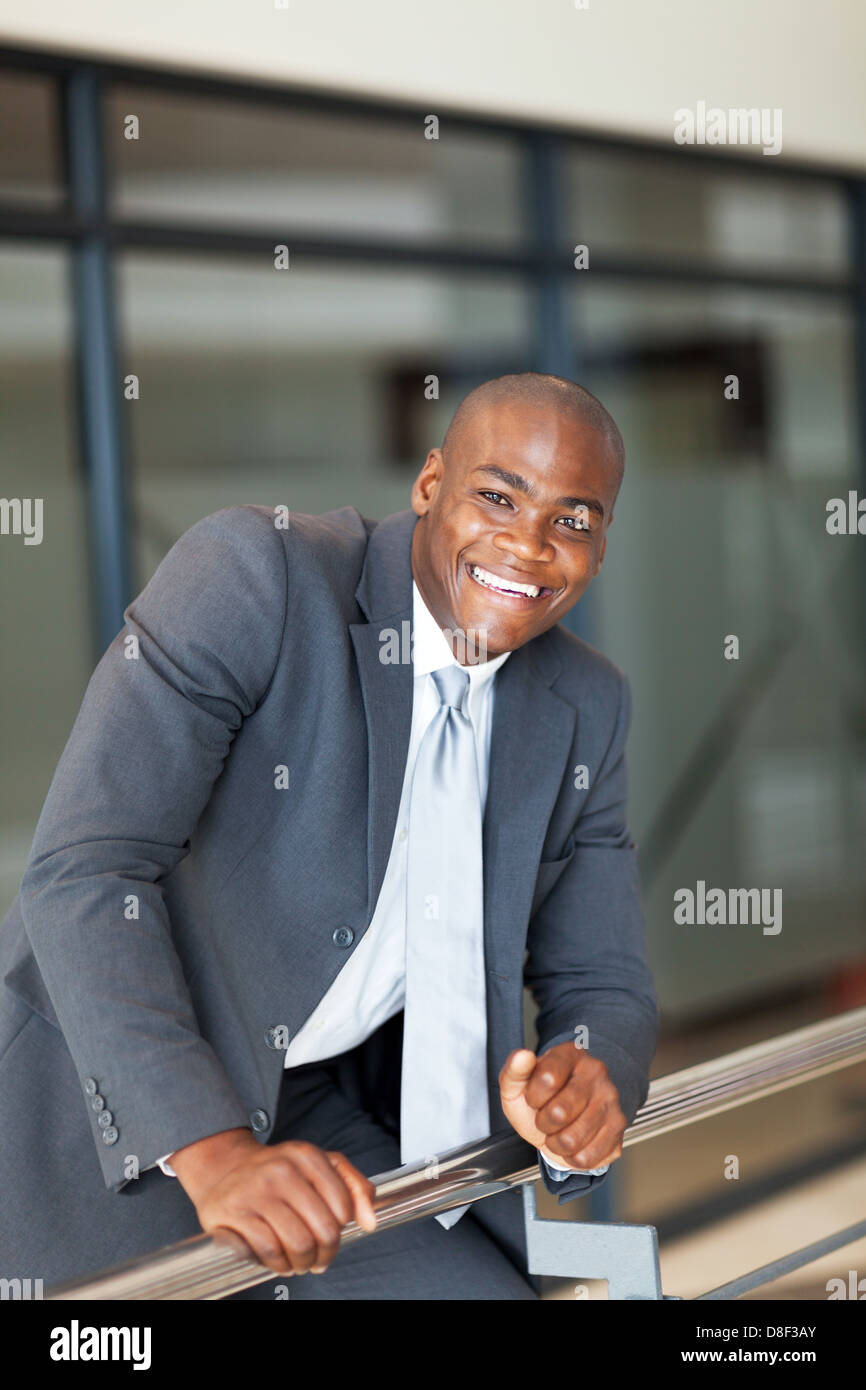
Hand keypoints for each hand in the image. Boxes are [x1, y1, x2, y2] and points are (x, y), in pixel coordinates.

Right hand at [170, 1128, 376, 1275]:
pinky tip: (278, 1259)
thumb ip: (355, 1187)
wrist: (225, 1169)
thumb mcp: (322, 1166)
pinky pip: (268, 1252)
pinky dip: (278, 1264)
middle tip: (318, 1258)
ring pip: (298, 1245)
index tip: (331, 1233)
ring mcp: (254, 1190)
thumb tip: (370, 1222)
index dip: (341, 1230)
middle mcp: (280, 1168)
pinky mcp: (231, 1213)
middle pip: (323, 1231)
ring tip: (299, 1261)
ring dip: (303, 1263)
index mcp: (305, 1154)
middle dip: (325, 1254)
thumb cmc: (280, 1174)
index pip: (343, 1207)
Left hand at [499, 1043, 625, 1170]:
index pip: (547, 1079)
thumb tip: (522, 1056)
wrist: (560, 1120)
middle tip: (547, 1117)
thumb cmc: (539, 1099)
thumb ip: (514, 1070)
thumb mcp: (517, 1085)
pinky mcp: (619, 1125)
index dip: (533, 1097)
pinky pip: (587, 1156)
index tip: (534, 1097)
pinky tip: (575, 1142)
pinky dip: (573, 1157)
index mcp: (569, 1053)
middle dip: (544, 1123)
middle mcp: (596, 1071)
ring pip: (573, 1139)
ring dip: (557, 1143)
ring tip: (560, 1130)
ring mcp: (610, 1097)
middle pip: (560, 1112)